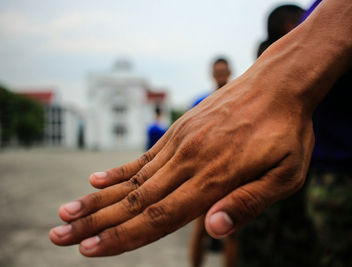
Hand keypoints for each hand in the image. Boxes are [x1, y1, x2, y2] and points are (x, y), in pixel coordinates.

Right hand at [49, 52, 314, 255]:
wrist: (279, 83)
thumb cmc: (288, 133)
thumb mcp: (286, 176)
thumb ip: (248, 202)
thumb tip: (212, 229)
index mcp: (215, 178)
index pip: (159, 216)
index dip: (123, 237)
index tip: (89, 250)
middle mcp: (190, 161)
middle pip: (135, 200)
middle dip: (95, 222)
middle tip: (58, 236)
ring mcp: (181, 143)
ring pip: (133, 179)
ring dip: (98, 199)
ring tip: (67, 212)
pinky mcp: (180, 131)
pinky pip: (145, 156)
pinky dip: (119, 171)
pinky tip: (97, 180)